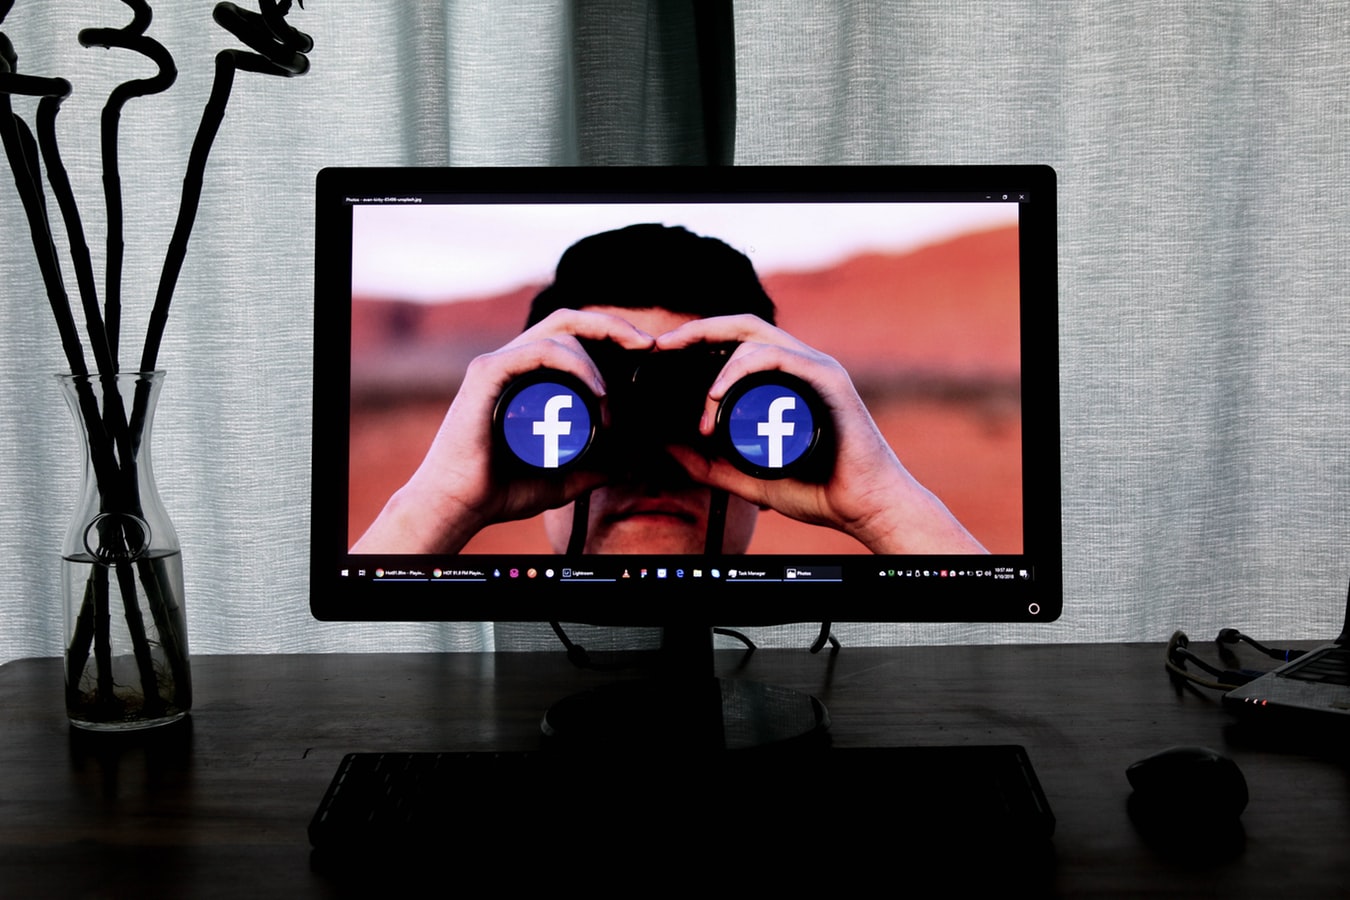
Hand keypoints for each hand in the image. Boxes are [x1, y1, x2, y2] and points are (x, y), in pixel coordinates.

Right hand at [351, 309, 653, 552]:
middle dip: (612, 325)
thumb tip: (625, 465)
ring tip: (610, 400)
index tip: (646, 353)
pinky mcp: (487, 373)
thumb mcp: (559, 479)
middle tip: (647, 345)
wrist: (457, 505)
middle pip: (568, 320)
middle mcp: (512, 362)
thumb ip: (590, 470)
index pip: (573, 337)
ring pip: (559, 333)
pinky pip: (538, 350)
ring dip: (596, 361)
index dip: (610, 336)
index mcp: (527, 377)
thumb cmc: (498, 490)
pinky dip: (574, 363)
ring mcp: (498, 364)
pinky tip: (597, 390)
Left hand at [655, 315, 987, 553]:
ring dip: (718, 369)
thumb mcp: (747, 477)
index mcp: (785, 379)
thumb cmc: (818, 490)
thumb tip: (668, 448)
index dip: (698, 339)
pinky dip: (741, 368)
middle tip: (662, 346)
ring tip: (702, 408)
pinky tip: (718, 394)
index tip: (661, 353)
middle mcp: (801, 365)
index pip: (737, 341)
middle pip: (742, 326)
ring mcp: (816, 368)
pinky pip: (777, 357)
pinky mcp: (828, 379)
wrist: (864, 507)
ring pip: (754, 339)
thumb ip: (709, 465)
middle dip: (697, 330)